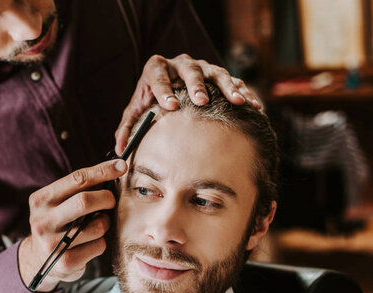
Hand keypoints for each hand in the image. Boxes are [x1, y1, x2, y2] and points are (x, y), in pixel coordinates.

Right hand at [18, 159, 127, 291]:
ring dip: (105, 223)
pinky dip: (101, 242)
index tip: (121, 166)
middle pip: (85, 201)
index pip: (76, 179)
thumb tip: (115, 168)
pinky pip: (99, 245)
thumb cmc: (57, 224)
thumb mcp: (58, 202)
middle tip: (112, 201)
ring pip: (97, 226)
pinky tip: (90, 243)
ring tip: (97, 225)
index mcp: (41, 200)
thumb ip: (80, 188)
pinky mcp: (66, 262)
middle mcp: (42, 221)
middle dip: (106, 198)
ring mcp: (53, 244)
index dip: (103, 171)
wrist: (38, 260)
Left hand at [115, 54, 261, 154]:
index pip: (158, 74)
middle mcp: (181, 63)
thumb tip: (119, 149)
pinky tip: (254, 106)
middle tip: (201, 101)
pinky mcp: (219, 75)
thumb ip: (127, 128)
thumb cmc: (151, 101)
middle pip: (190, 69)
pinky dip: (244, 92)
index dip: (164, 89)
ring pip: (216, 72)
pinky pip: (235, 81)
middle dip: (195, 85)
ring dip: (227, 86)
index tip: (170, 105)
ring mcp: (203, 67)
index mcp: (157, 69)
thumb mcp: (136, 112)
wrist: (170, 90)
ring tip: (236, 101)